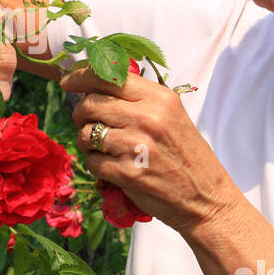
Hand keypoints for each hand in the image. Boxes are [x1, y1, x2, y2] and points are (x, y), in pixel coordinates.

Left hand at [59, 63, 237, 235]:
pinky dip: (94, 164)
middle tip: (86, 123)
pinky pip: (91, 161)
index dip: (81, 77)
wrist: (205, 198)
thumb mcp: (171, 116)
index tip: (68, 82)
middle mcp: (148, 117)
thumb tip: (92, 83)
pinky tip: (110, 166)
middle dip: (80, 114)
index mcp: (159, 98)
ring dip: (86, 142)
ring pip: (85, 134)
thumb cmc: (185, 155)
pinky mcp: (127, 173)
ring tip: (103, 148)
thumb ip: (138, 98)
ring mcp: (136, 146)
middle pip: (90, 104)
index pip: (108, 76)